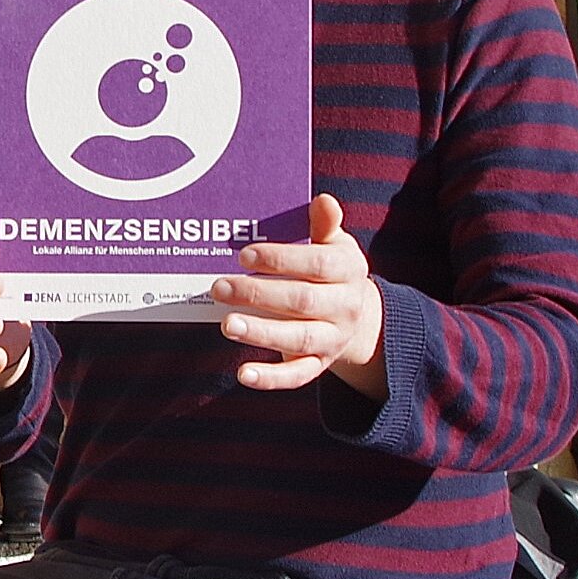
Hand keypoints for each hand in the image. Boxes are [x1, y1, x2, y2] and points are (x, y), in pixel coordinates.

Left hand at [208, 197, 385, 392]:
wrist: (358, 318)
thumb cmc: (331, 272)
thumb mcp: (334, 245)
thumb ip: (325, 225)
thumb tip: (323, 200)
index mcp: (349, 271)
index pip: (318, 264)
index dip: (281, 259)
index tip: (245, 255)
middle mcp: (345, 307)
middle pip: (303, 301)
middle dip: (259, 294)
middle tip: (219, 286)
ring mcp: (333, 339)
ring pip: (299, 339)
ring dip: (261, 333)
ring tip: (226, 324)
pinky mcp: (319, 365)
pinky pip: (297, 376)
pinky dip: (271, 378)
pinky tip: (243, 373)